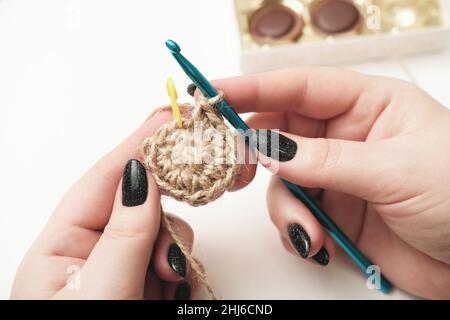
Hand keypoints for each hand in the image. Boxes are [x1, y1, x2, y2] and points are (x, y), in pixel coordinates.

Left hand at [10, 110, 254, 299]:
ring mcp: (121, 268)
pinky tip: (171, 294)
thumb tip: (142, 177)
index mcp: (61, 246)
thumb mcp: (98, 297)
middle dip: (164, 219)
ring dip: (174, 255)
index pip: (103, 179)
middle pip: (140, 204)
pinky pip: (173, 260)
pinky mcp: (145, 284)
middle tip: (169, 244)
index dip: (137, 145)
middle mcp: (90, 251)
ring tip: (164, 289)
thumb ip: (123, 236)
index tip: (170, 117)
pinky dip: (181, 274)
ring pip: (164, 233)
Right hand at [214, 67, 449, 298]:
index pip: (300, 87)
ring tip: (309, 233)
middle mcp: (346, 136)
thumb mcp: (394, 171)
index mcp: (369, 105)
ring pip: (282, 181)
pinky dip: (296, 230)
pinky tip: (318, 244)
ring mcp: (336, 175)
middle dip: (254, 153)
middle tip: (232, 169)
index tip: (212, 93)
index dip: (253, 87)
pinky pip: (294, 214)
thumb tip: (266, 149)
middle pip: (279, 133)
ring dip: (286, 209)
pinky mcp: (333, 211)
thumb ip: (324, 161)